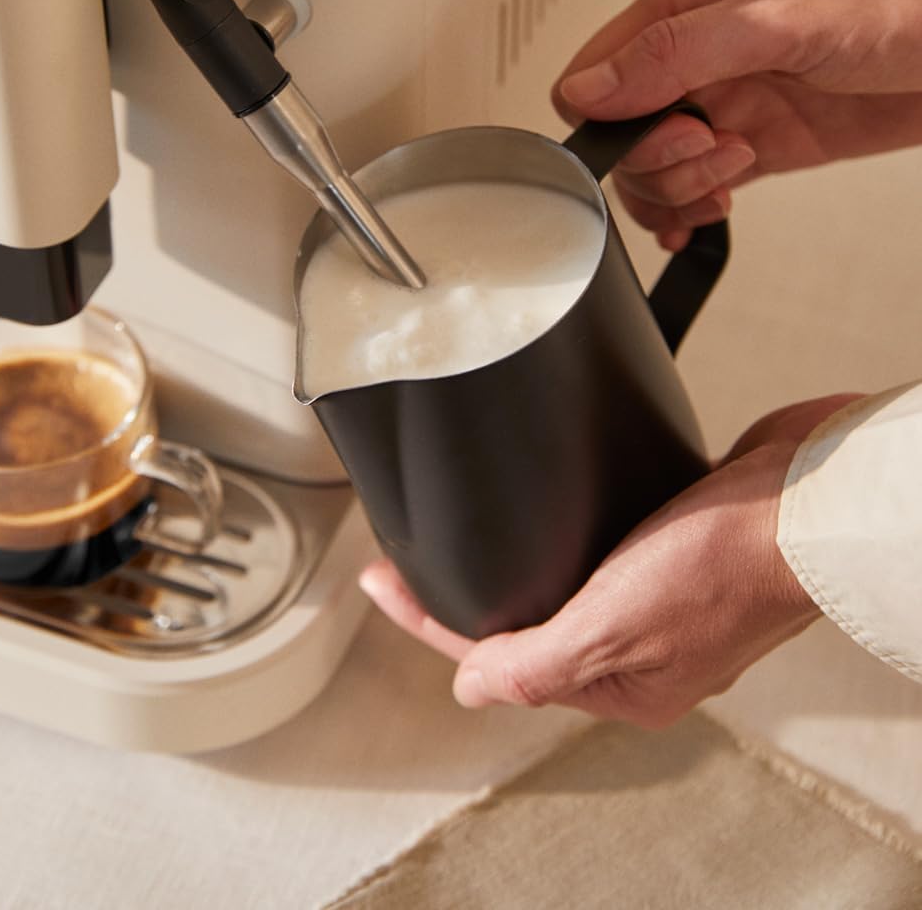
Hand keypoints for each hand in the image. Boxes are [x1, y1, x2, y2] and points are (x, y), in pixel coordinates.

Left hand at [359, 393, 862, 727]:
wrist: (811, 497)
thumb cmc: (724, 561)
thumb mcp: (612, 625)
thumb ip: (536, 664)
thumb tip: (469, 694)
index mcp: (627, 685)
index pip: (501, 660)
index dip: (430, 619)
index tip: (379, 579)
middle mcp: (646, 647)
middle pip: (532, 623)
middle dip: (471, 594)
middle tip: (410, 560)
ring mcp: (667, 593)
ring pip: (572, 583)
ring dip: (523, 560)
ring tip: (472, 534)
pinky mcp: (685, 538)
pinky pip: (609, 543)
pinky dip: (574, 530)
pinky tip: (553, 503)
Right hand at [553, 0, 921, 248]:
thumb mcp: (779, 18)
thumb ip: (678, 52)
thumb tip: (592, 89)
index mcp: (685, 5)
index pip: (595, 74)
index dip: (617, 120)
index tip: (678, 127)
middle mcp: (697, 56)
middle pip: (621, 134)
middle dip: (661, 160)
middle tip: (719, 147)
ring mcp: (729, 101)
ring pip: (655, 169)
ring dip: (684, 189)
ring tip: (739, 167)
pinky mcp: (761, 143)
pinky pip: (697, 187)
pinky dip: (690, 213)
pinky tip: (709, 215)